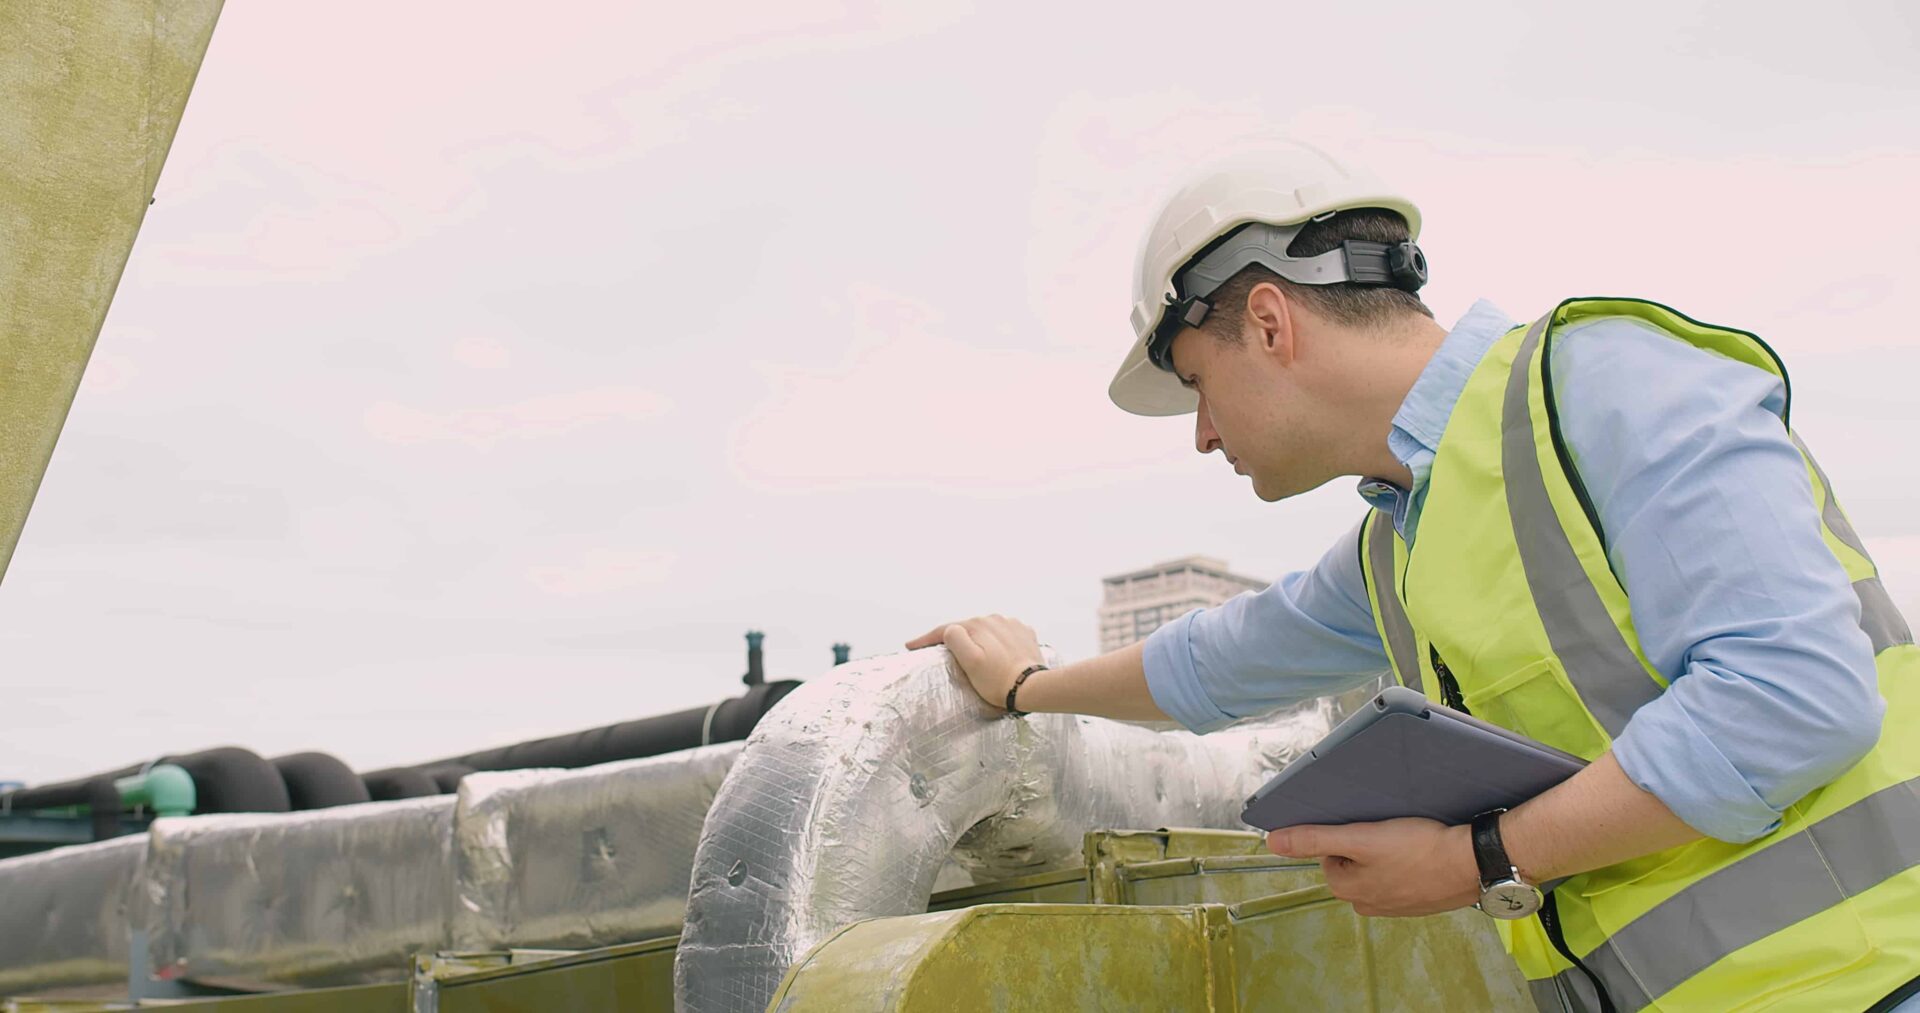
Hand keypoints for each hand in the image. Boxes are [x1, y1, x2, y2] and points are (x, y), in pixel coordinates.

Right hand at [905, 614, 1043, 710]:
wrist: (1033, 687)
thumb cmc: (998, 681)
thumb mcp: (970, 662)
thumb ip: (955, 640)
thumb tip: (951, 630)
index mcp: (977, 625)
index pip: (945, 630)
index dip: (926, 638)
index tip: (911, 645)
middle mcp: (994, 619)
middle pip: (966, 628)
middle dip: (955, 639)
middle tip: (944, 653)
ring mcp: (1011, 624)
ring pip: (986, 630)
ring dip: (978, 639)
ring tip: (977, 655)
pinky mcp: (1025, 633)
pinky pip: (1004, 634)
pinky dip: (997, 641)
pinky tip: (998, 653)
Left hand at [1266, 818, 1481, 917]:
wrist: (1474, 862)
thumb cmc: (1419, 848)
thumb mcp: (1361, 838)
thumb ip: (1316, 839)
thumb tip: (1273, 841)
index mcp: (1348, 890)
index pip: (1328, 854)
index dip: (1344, 834)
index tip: (1364, 824)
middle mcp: (1368, 904)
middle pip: (1352, 862)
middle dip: (1364, 844)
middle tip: (1386, 828)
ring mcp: (1396, 905)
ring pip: (1378, 869)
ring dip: (1386, 853)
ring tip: (1406, 838)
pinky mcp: (1420, 901)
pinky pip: (1402, 876)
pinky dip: (1407, 863)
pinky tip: (1421, 850)